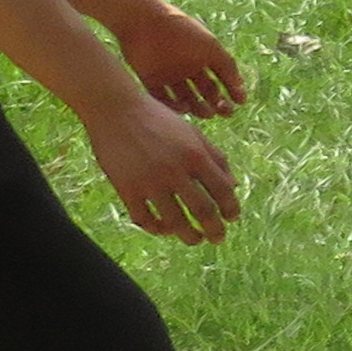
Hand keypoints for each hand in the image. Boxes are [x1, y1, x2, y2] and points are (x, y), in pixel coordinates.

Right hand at [86, 89, 241, 242]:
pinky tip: (165, 230)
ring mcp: (150, 182)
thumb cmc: (160, 119)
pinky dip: (157, 229)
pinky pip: (145, 219)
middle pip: (202, 210)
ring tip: (195, 240)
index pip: (221, 190)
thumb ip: (215, 158)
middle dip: (214, 229)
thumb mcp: (193, 133)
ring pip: (174, 221)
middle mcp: (175, 171)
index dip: (231, 208)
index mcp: (196, 155)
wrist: (118, 111)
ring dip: (188, 235)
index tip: (233, 218)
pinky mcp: (127, 189)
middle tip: (218, 238)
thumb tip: (232, 185)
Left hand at [112, 0, 249, 117]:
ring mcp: (169, 75)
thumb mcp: (212, 48)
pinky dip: (174, 106)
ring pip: (185, 98)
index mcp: (203, 57)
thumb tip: (242, 93)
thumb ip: (228, 68)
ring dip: (197, 108)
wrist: (147, 23)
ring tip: (206, 112)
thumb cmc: (184, 32)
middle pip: (204, 92)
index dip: (231, 91)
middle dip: (215, 103)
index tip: (239, 102)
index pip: (220, 79)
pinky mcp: (150, 80)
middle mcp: (187, 67)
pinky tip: (184, 107)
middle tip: (223, 112)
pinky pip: (163, 99)